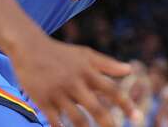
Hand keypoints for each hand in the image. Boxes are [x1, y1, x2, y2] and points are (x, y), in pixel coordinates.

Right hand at [9, 35, 132, 126]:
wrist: (30, 48)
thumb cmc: (62, 53)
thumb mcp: (85, 54)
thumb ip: (107, 64)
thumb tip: (130, 70)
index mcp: (88, 72)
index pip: (111, 90)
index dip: (125, 104)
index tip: (137, 118)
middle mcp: (75, 83)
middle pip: (95, 107)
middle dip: (108, 122)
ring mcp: (59, 92)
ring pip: (76, 118)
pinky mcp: (43, 100)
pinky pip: (55, 120)